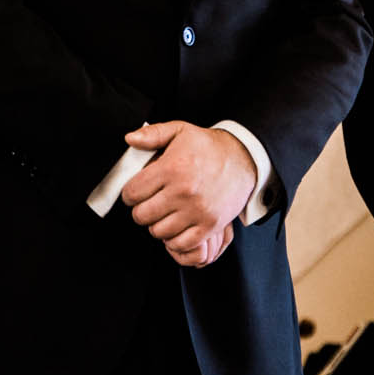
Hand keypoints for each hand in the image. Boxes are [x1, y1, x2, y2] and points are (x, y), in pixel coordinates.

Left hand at [121, 122, 255, 267]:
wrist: (244, 159)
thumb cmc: (209, 147)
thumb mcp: (180, 131)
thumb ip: (152, 134)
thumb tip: (129, 140)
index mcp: (172, 168)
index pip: (133, 193)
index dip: (129, 193)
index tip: (135, 192)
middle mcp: (184, 191)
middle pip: (142, 216)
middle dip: (140, 210)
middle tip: (148, 203)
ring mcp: (198, 211)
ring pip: (158, 232)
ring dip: (156, 225)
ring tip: (163, 213)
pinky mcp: (210, 225)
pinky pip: (181, 243)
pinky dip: (174, 239)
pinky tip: (176, 225)